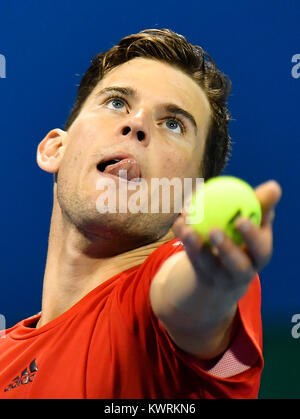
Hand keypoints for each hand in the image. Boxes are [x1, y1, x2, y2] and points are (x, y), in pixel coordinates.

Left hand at [172, 180, 281, 300]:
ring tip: (187, 228)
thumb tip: (273, 186)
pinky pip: (191, 258)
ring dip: (197, 246)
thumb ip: (262, 204)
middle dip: (226, 249)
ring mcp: (221, 277)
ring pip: (209, 265)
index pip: (260, 249)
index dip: (252, 236)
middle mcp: (243, 271)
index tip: (241, 219)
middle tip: (214, 230)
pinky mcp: (202, 276)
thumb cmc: (243, 233)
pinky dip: (183, 240)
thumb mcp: (254, 220)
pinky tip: (179, 222)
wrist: (225, 264)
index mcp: (259, 256)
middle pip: (237, 265)